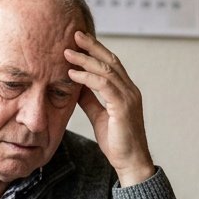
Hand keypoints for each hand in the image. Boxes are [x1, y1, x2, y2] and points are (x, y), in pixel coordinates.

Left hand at [64, 31, 155, 185]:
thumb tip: (77, 86)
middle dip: (92, 46)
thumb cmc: (117, 142)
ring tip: (68, 53)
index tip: (79, 42)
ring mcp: (129, 97)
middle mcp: (130, 90)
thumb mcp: (99, 117)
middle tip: (75, 34)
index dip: (96, 51)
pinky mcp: (123, 107)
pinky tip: (73, 75)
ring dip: (85, 60)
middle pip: (111, 60)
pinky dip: (87, 77)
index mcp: (126, 91)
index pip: (112, 64)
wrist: (130, 163)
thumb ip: (90, 100)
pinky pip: (104, 85)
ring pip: (107, 70)